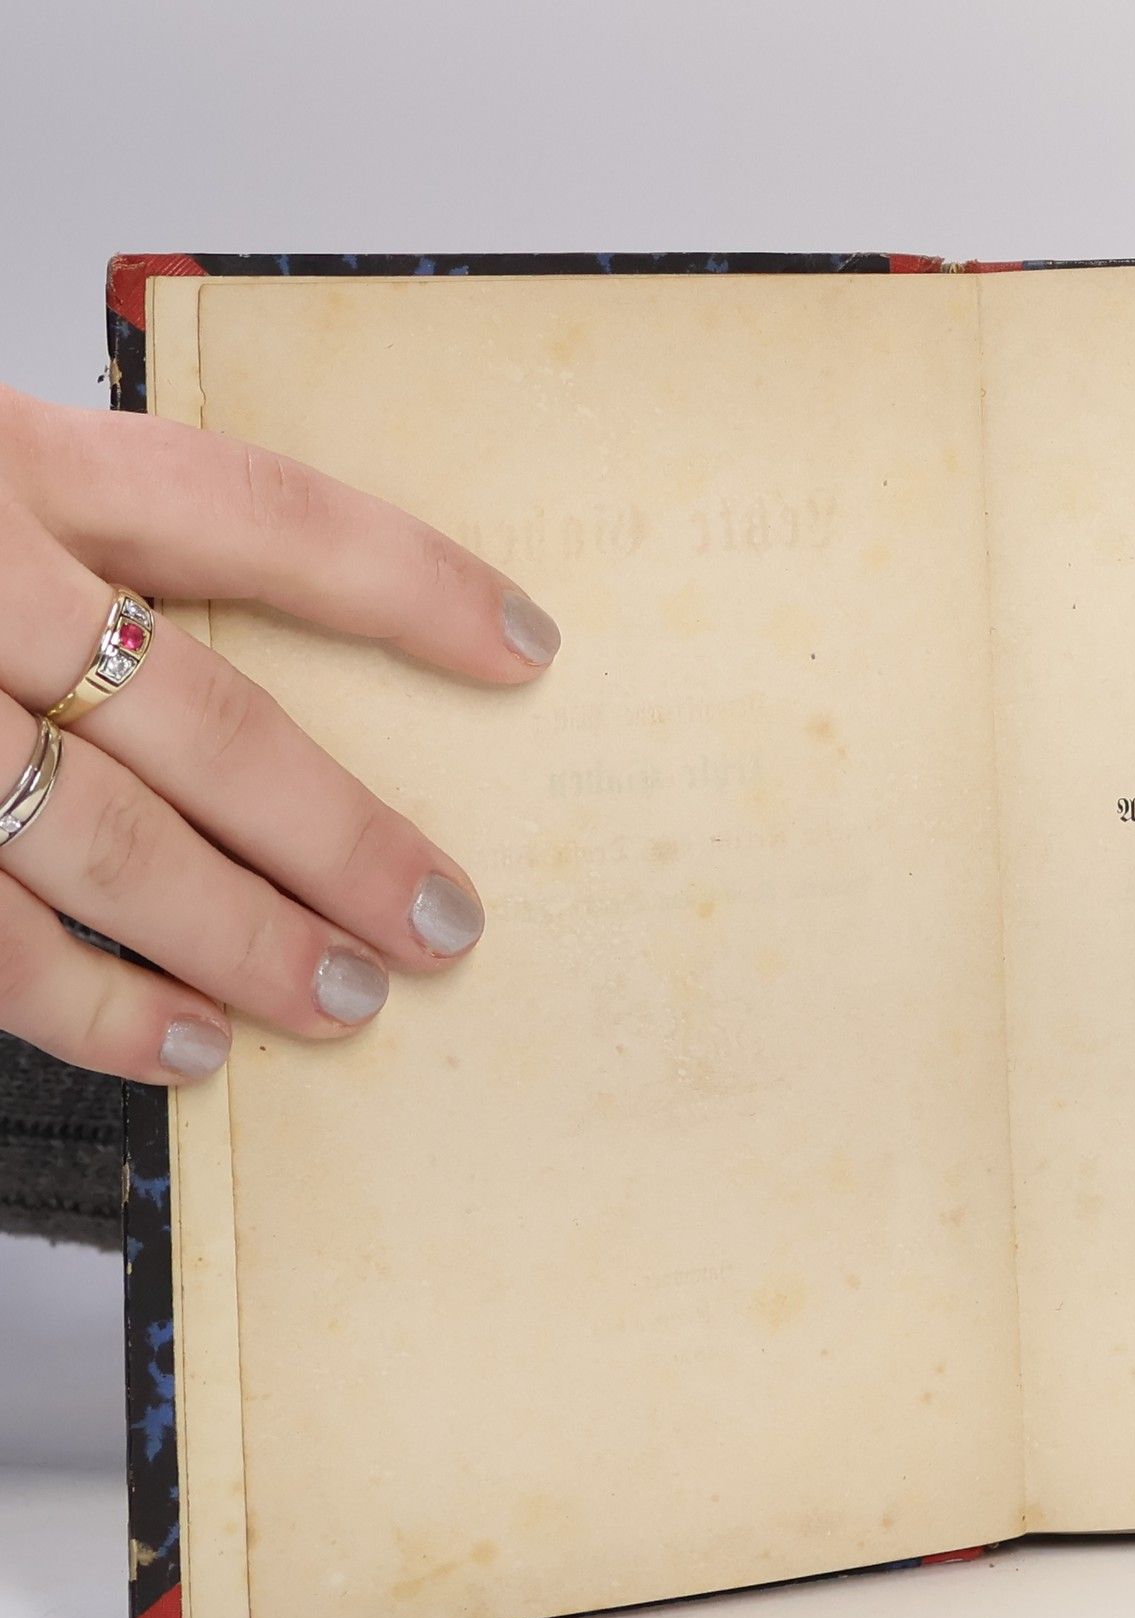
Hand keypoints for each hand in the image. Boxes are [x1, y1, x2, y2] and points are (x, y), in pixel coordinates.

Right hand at [0, 382, 558, 1084]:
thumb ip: (71, 547)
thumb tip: (240, 702)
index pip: (256, 513)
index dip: (407, 584)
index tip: (524, 645)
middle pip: (199, 715)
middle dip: (339, 835)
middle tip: (443, 919)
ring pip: (95, 846)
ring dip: (238, 943)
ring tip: (345, 1004)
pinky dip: (86, 1012)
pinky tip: (182, 1049)